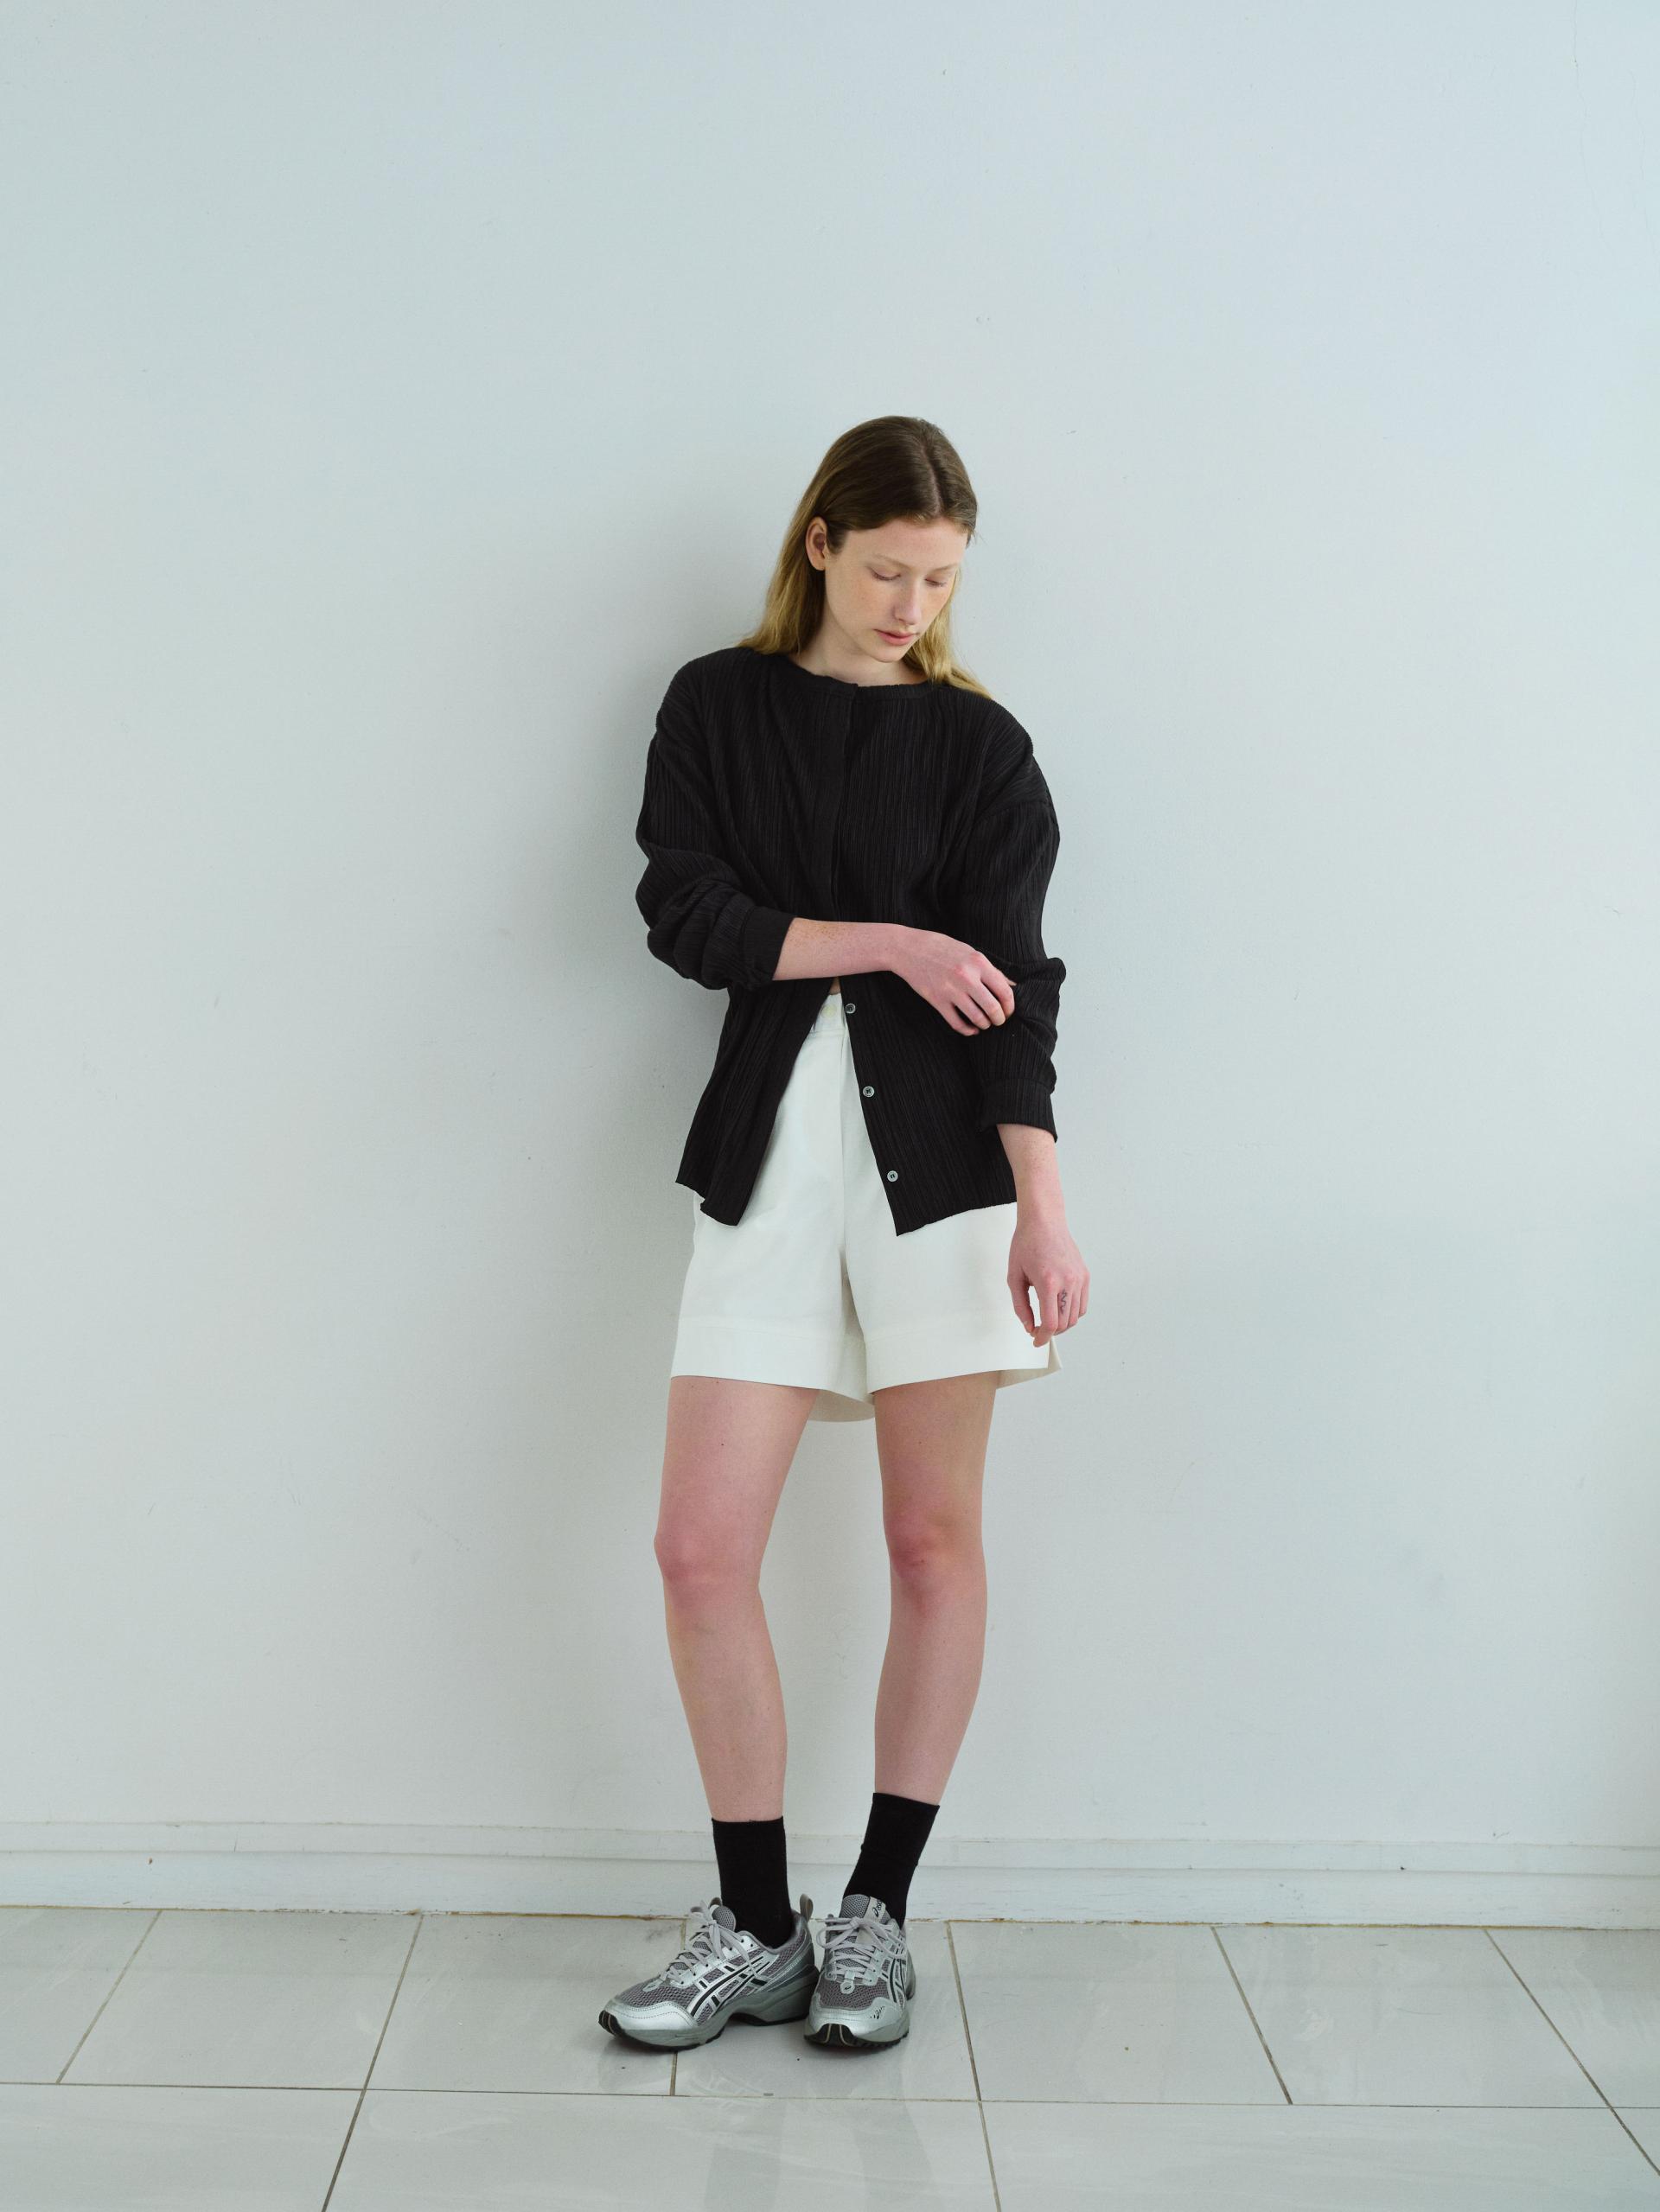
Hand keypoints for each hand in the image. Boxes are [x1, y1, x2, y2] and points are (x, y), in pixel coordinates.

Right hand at [889, 926, 1015, 1035]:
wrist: (909, 949)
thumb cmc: (942, 948)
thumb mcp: (970, 952)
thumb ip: (991, 970)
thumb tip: (1012, 985)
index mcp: (978, 962)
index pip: (1004, 990)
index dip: (1010, 1005)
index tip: (1008, 1011)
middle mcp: (966, 977)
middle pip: (993, 1007)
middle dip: (999, 1019)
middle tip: (999, 1020)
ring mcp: (951, 990)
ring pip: (976, 1018)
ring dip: (984, 1025)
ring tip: (985, 1024)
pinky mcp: (937, 1000)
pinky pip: (956, 1023)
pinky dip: (967, 1030)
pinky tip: (971, 1029)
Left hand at [1009, 1208, 1088, 1346]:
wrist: (1044, 1221)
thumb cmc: (1026, 1244)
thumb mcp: (1014, 1276)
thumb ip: (1021, 1306)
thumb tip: (1029, 1327)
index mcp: (1048, 1282)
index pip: (1051, 1323)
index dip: (1042, 1337)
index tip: (1036, 1341)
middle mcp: (1068, 1281)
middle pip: (1065, 1323)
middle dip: (1050, 1332)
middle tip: (1038, 1329)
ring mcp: (1079, 1278)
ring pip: (1075, 1316)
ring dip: (1062, 1324)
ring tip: (1048, 1318)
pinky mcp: (1085, 1275)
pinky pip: (1082, 1304)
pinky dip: (1072, 1312)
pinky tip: (1059, 1308)